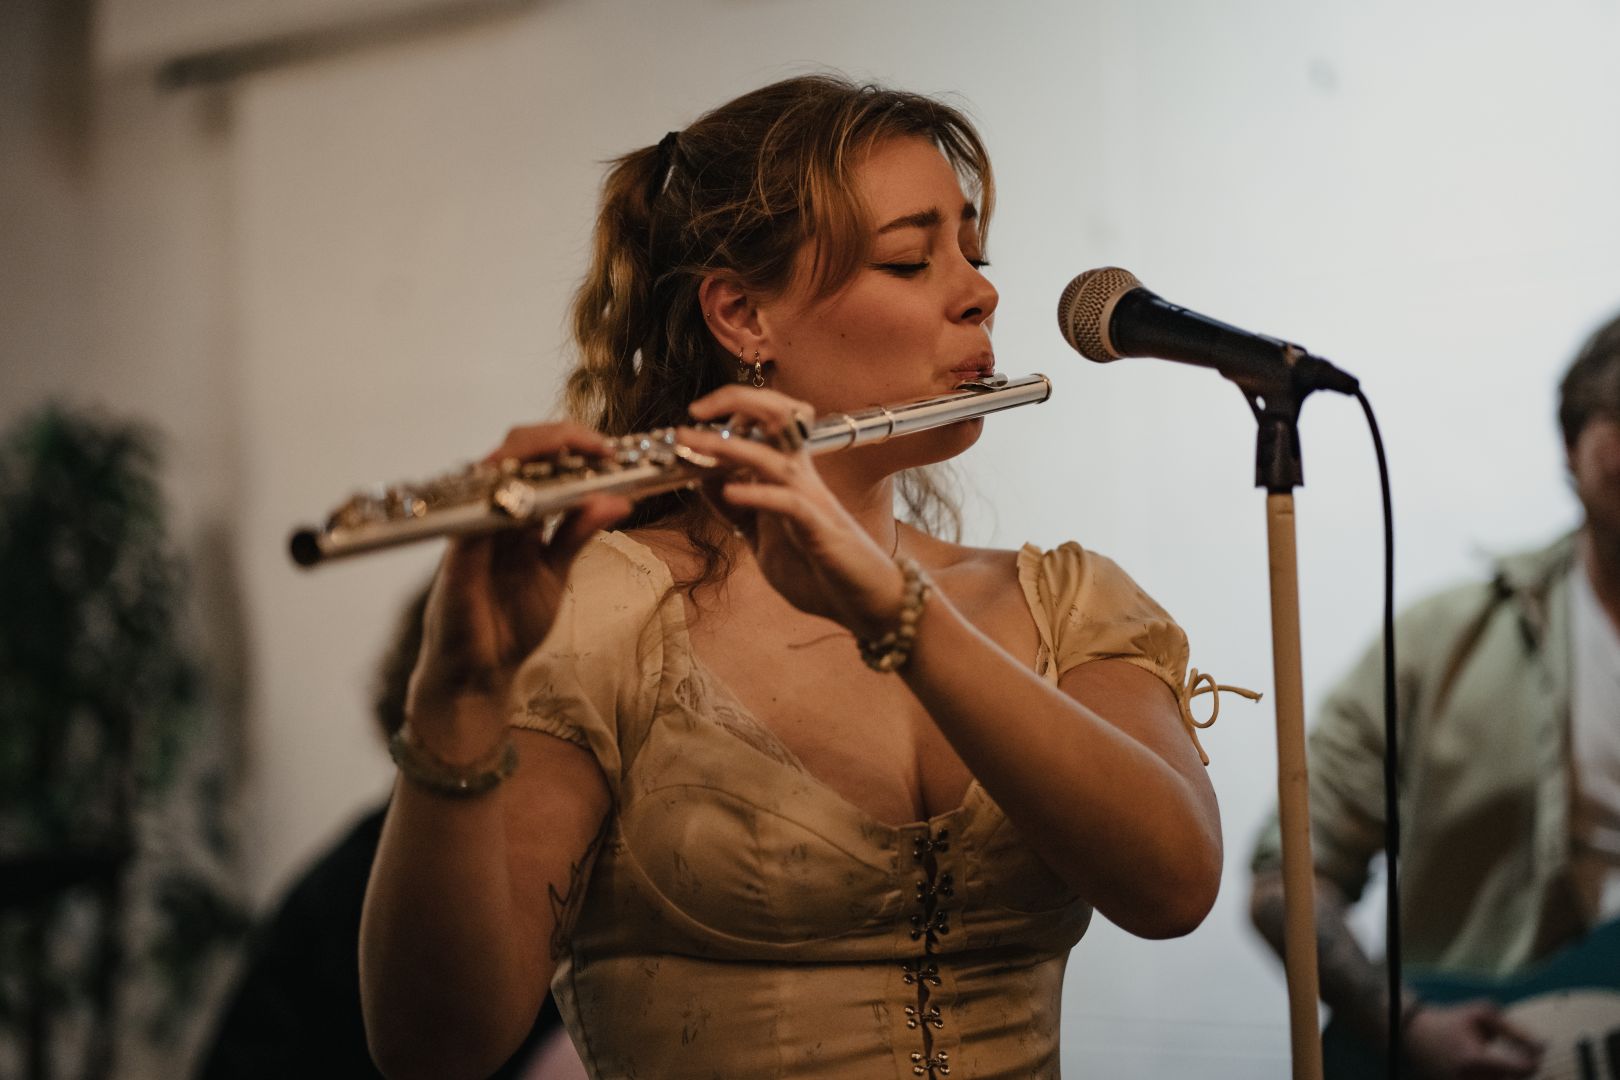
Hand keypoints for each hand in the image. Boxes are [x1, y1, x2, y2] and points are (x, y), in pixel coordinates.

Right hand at [407, 421, 630, 757]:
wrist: (480, 673)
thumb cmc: (510, 622)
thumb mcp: (556, 572)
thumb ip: (578, 534)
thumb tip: (619, 499)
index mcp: (516, 512)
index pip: (539, 459)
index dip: (573, 444)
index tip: (612, 450)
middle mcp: (490, 510)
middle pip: (517, 449)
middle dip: (561, 438)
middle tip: (603, 448)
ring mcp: (470, 526)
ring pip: (496, 468)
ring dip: (539, 455)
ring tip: (581, 456)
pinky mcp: (457, 551)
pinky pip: (479, 512)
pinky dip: (509, 497)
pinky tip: (540, 495)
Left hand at [682, 385, 904, 639]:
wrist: (863, 603)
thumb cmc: (817, 569)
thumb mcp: (763, 537)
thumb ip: (736, 511)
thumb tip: (703, 483)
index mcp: (789, 475)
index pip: (767, 420)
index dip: (732, 408)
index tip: (695, 415)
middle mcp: (802, 478)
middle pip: (779, 416)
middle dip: (736, 403)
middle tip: (696, 411)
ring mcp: (812, 501)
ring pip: (775, 457)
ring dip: (731, 449)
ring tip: (695, 445)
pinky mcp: (820, 531)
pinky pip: (789, 503)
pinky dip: (758, 494)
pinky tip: (730, 493)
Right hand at [1402, 1000, 1543, 1079]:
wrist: (1416, 1035)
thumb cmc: (1454, 1021)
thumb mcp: (1482, 1014)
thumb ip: (1514, 1029)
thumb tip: (1544, 1046)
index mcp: (1476, 1059)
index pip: (1521, 1071)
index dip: (1532, 1063)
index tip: (1532, 1055)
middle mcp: (1469, 1079)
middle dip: (1520, 1074)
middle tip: (1520, 1062)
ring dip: (1506, 1077)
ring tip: (1501, 1066)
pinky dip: (1494, 1078)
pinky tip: (1491, 1071)